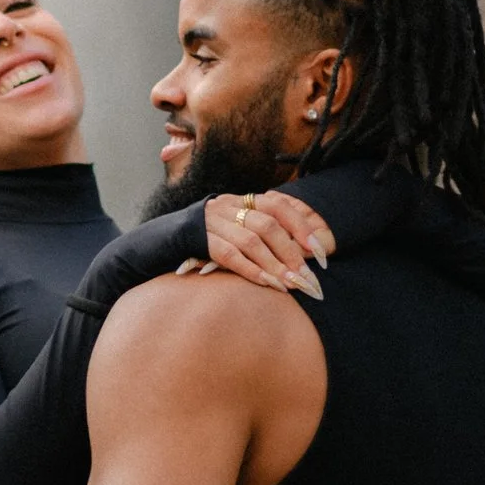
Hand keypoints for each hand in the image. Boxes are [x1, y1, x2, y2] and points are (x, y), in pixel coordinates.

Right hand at [201, 189, 330, 295]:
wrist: (166, 238)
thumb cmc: (212, 238)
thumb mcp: (238, 227)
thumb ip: (265, 236)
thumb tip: (303, 257)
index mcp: (243, 200)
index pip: (279, 206)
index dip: (302, 227)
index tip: (319, 251)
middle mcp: (229, 206)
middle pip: (268, 225)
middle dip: (291, 253)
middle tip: (307, 278)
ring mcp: (213, 222)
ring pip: (251, 241)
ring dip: (275, 265)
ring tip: (291, 284)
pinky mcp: (199, 240)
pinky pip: (229, 255)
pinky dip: (251, 270)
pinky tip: (267, 284)